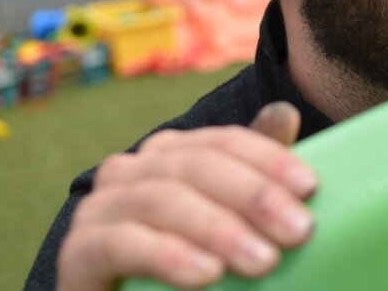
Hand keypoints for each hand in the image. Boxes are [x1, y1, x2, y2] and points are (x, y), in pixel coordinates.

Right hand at [57, 102, 316, 290]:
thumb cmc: (189, 266)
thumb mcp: (231, 221)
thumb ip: (254, 175)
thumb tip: (285, 112)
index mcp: (171, 154)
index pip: (225, 141)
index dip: (270, 159)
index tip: (311, 187)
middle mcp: (130, 170)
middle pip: (197, 165)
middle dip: (254, 196)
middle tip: (300, 231)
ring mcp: (98, 207)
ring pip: (162, 199)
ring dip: (219, 229)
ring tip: (264, 261)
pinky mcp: (76, 252)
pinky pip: (122, 243)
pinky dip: (169, 256)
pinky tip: (207, 274)